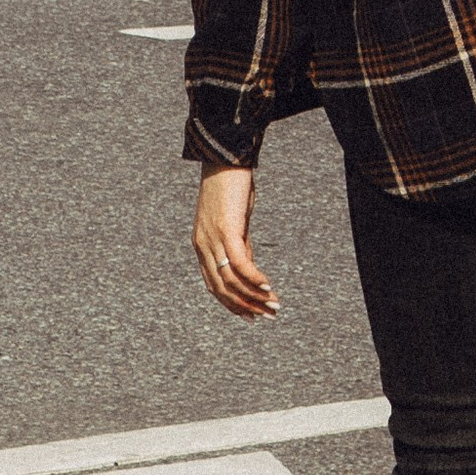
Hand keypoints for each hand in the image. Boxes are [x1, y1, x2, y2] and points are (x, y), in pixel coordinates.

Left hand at [192, 164, 277, 317]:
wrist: (224, 157)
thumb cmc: (230, 186)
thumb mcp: (233, 221)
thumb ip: (238, 244)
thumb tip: (249, 269)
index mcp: (201, 245)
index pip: (214, 286)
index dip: (232, 305)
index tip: (252, 317)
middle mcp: (202, 245)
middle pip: (222, 289)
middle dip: (246, 307)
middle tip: (269, 316)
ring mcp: (213, 238)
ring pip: (231, 280)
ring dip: (254, 296)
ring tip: (274, 305)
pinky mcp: (227, 229)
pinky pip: (240, 262)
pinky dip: (254, 278)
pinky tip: (268, 286)